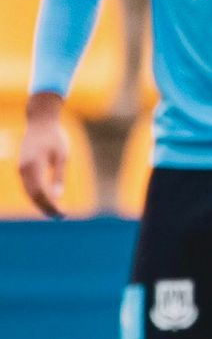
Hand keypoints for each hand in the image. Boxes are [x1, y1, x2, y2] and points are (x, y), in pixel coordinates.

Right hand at [18, 92, 67, 218]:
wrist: (40, 122)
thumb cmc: (54, 137)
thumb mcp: (61, 156)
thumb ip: (58, 176)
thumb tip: (57, 196)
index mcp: (33, 166)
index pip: (40, 193)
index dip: (50, 206)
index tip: (62, 214)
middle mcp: (24, 169)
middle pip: (33, 196)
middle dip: (46, 208)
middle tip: (60, 217)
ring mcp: (21, 168)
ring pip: (29, 192)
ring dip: (41, 203)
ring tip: (55, 212)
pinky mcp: (23, 167)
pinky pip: (28, 186)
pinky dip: (37, 195)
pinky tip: (48, 200)